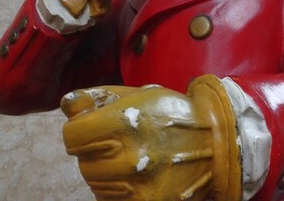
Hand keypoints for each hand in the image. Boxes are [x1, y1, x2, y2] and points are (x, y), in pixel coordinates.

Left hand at [61, 75, 241, 200]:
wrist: (215, 143)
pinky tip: (134, 176)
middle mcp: (129, 157)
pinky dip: (117, 189)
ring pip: (95, 184)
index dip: (80, 129)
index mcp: (124, 123)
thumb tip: (67, 104)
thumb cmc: (173, 113)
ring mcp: (138, 186)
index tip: (92, 127)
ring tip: (129, 157)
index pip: (72, 136)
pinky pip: (111, 200)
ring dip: (105, 171)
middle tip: (117, 142)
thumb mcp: (137, 94)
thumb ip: (98, 98)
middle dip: (94, 151)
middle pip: (82, 163)